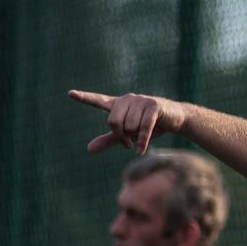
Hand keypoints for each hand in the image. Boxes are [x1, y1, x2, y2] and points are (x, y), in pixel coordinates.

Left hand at [68, 90, 187, 154]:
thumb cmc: (151, 125)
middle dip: (121, 136)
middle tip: (128, 142)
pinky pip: (143, 128)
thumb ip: (109, 140)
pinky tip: (141, 151)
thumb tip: (89, 150)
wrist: (175, 119)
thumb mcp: (128, 134)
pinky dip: (142, 142)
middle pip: (114, 122)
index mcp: (118, 104)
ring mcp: (141, 101)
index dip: (85, 98)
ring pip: (130, 126)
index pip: (99, 100)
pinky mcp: (153, 106)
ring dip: (136, 138)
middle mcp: (127, 99)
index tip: (70, 94)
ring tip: (143, 136)